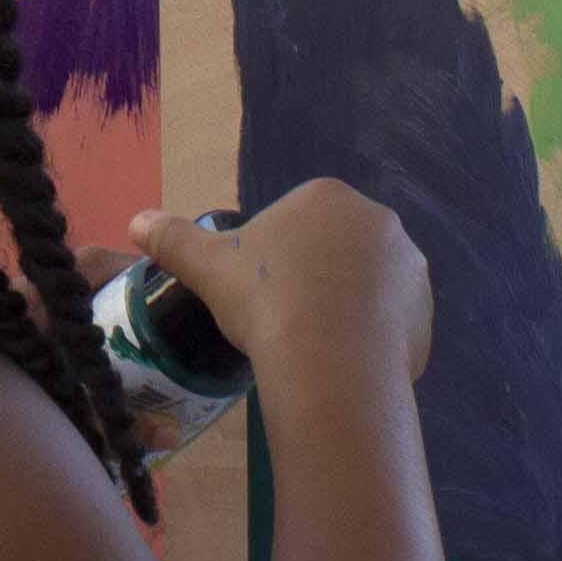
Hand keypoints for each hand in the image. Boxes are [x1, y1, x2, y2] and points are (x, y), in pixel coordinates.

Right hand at [136, 183, 429, 389]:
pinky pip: (393, 321)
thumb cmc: (266, 300)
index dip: (276, 258)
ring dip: (347, 307)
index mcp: (327, 197)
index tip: (261, 292)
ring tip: (313, 347)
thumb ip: (173, 238)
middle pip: (337, 250)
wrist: (328, 361)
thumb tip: (135, 220)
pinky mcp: (426, 313)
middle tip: (285, 320)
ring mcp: (410, 268)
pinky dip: (371, 339)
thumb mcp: (208, 267)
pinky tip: (342, 363)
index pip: (299, 221)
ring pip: (368, 285)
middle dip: (316, 279)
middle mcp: (378, 221)